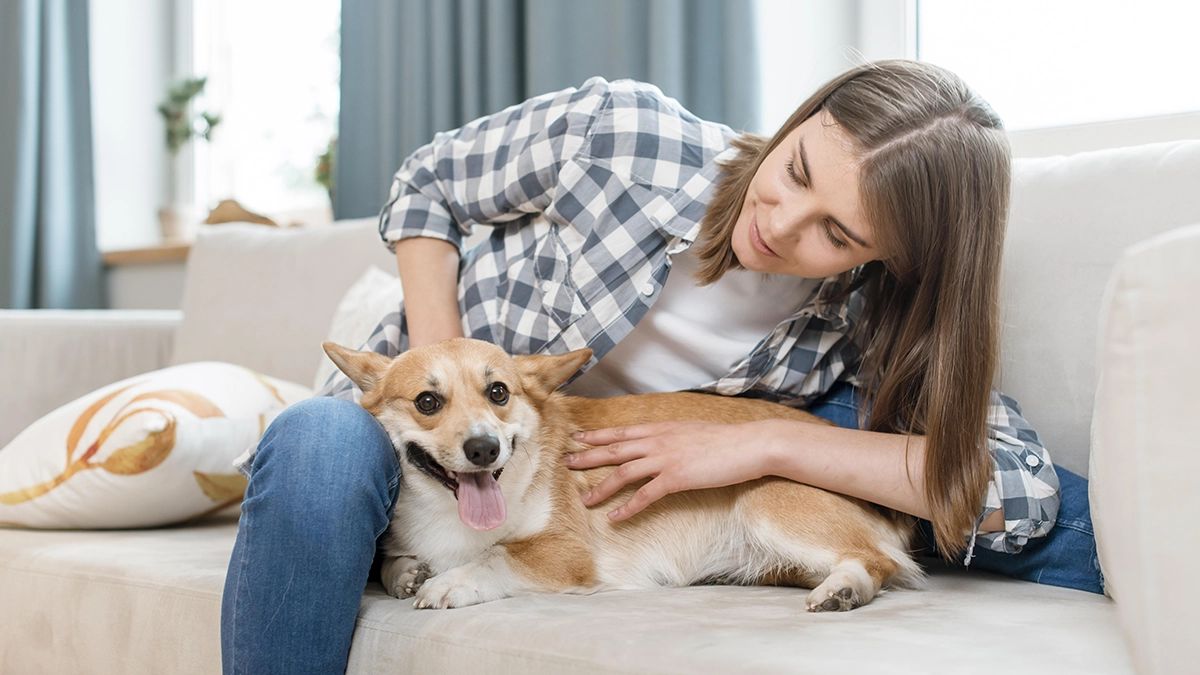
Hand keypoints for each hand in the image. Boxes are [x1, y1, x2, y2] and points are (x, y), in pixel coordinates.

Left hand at [563, 420, 779, 520]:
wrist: (749, 445)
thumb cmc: (726, 440)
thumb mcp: (693, 430)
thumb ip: (673, 436)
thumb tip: (662, 441)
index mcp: (662, 428)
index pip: (621, 431)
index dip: (597, 435)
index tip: (578, 438)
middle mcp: (658, 441)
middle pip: (614, 449)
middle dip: (587, 456)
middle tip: (566, 462)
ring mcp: (666, 459)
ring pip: (623, 472)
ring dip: (601, 487)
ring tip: (584, 499)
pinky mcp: (676, 478)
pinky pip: (645, 495)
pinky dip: (627, 508)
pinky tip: (614, 518)